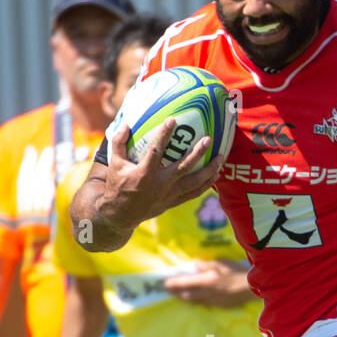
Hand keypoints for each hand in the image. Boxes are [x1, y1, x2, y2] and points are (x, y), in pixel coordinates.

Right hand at [97, 120, 224, 233]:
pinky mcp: (173, 202)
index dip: (164, 135)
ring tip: (221, 158)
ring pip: (194, 182)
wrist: (121, 215)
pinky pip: (194, 193)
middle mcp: (160, 184)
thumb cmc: (117, 186)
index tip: (172, 121)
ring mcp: (169, 194)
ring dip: (209, 170)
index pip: (156, 151)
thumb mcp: (114, 164)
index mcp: (144, 174)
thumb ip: (118, 143)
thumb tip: (125, 124)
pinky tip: (215, 175)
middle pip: (183, 167)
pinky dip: (206, 184)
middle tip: (208, 139)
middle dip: (197, 153)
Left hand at [164, 261, 252, 307]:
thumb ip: (206, 265)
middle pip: (186, 295)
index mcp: (205, 281)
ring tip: (179, 296)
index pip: (184, 283)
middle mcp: (206, 293)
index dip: (173, 284)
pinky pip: (203, 304)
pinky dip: (196, 302)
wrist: (251, 288)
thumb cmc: (236, 272)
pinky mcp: (218, 306)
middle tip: (168, 291)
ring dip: (184, 298)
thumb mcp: (220, 263)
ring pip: (194, 301)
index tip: (165, 283)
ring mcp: (212, 301)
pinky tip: (195, 300)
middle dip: (176, 293)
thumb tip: (194, 265)